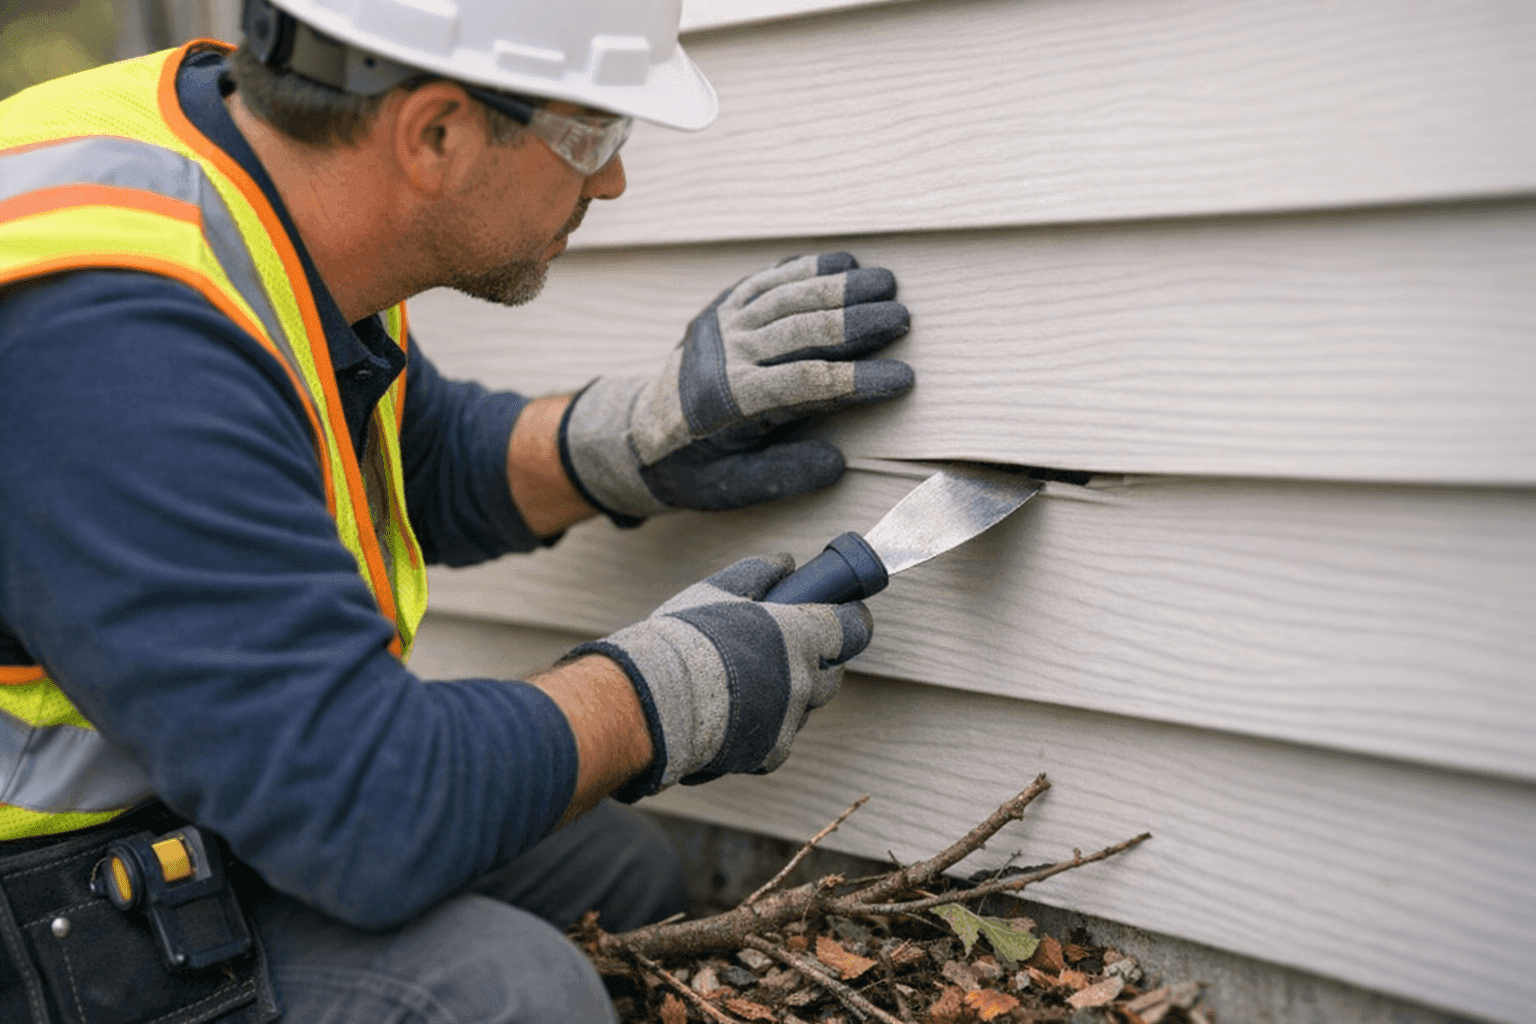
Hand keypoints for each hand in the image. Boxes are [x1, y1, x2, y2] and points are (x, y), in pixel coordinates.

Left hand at [559, 252, 912, 521]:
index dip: (858, 380)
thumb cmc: (695, 466)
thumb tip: (838, 461)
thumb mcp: (734, 488)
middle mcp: (726, 354)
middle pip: (802, 329)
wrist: (639, 433)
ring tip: (888, 282)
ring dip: (840, 286)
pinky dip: (806, 268)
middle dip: (858, 321)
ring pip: (787, 295)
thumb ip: (785, 475)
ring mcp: (722, 324)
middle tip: (904, 318)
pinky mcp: (722, 306)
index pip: (806, 384)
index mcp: (729, 402)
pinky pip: (767, 279)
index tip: (902, 379)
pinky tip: (843, 263)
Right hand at [569, 554, 873, 797]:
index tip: (844, 613)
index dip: (852, 619)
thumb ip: (759, 572)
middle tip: (788, 648)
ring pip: (803, 706)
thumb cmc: (683, 641)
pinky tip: (732, 712)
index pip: (854, 628)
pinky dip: (762, 725)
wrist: (651, 702)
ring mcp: (789, 723)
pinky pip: (779, 737)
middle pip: (833, 673)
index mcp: (800, 638)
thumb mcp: (717, 590)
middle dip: (819, 660)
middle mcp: (803, 682)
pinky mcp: (770, 755)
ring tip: (746, 682)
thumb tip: (786, 563)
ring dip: (787, 694)